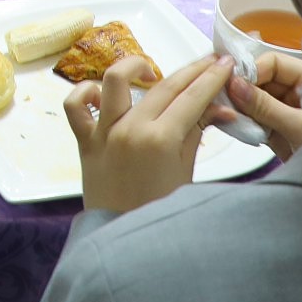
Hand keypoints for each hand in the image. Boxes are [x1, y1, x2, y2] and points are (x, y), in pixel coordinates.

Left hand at [66, 53, 234, 215]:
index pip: (192, 98)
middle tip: (209, 62)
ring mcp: (104, 133)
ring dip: (135, 68)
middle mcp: (130, 129)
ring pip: (113, 81)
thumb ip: (197, 134)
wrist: (121, 239)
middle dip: (191, 70)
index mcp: (160, 140)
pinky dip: (86, 93)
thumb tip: (219, 107)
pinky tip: (105, 95)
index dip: (211, 78)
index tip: (225, 63)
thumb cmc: (158, 212)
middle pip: (165, 86)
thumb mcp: (186, 174)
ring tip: (153, 72)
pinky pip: (75, 105)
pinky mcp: (84, 140)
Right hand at [214, 53, 301, 160]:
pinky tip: (237, 127)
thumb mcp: (298, 125)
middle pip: (263, 81)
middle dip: (244, 90)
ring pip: (257, 102)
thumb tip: (234, 85)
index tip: (234, 82)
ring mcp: (288, 113)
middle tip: (224, 98)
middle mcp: (298, 93)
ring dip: (243, 108)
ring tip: (228, 114)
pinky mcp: (281, 132)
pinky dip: (248, 124)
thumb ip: (264, 105)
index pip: (274, 64)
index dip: (253, 70)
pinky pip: (258, 121)